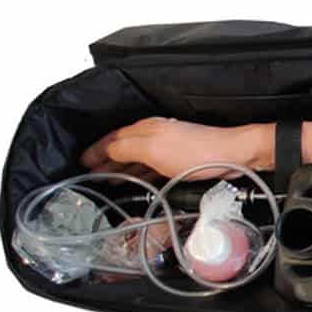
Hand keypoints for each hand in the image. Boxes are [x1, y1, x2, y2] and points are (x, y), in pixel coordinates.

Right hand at [80, 118, 272, 180]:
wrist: (231, 156)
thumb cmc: (196, 152)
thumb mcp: (152, 150)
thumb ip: (124, 149)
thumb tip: (105, 151)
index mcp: (143, 129)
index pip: (110, 139)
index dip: (94, 151)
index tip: (80, 162)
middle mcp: (153, 135)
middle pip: (121, 148)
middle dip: (104, 161)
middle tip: (89, 175)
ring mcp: (167, 148)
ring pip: (135, 159)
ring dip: (121, 168)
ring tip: (108, 181)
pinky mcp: (179, 161)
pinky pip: (151, 167)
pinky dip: (139, 173)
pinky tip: (136, 182)